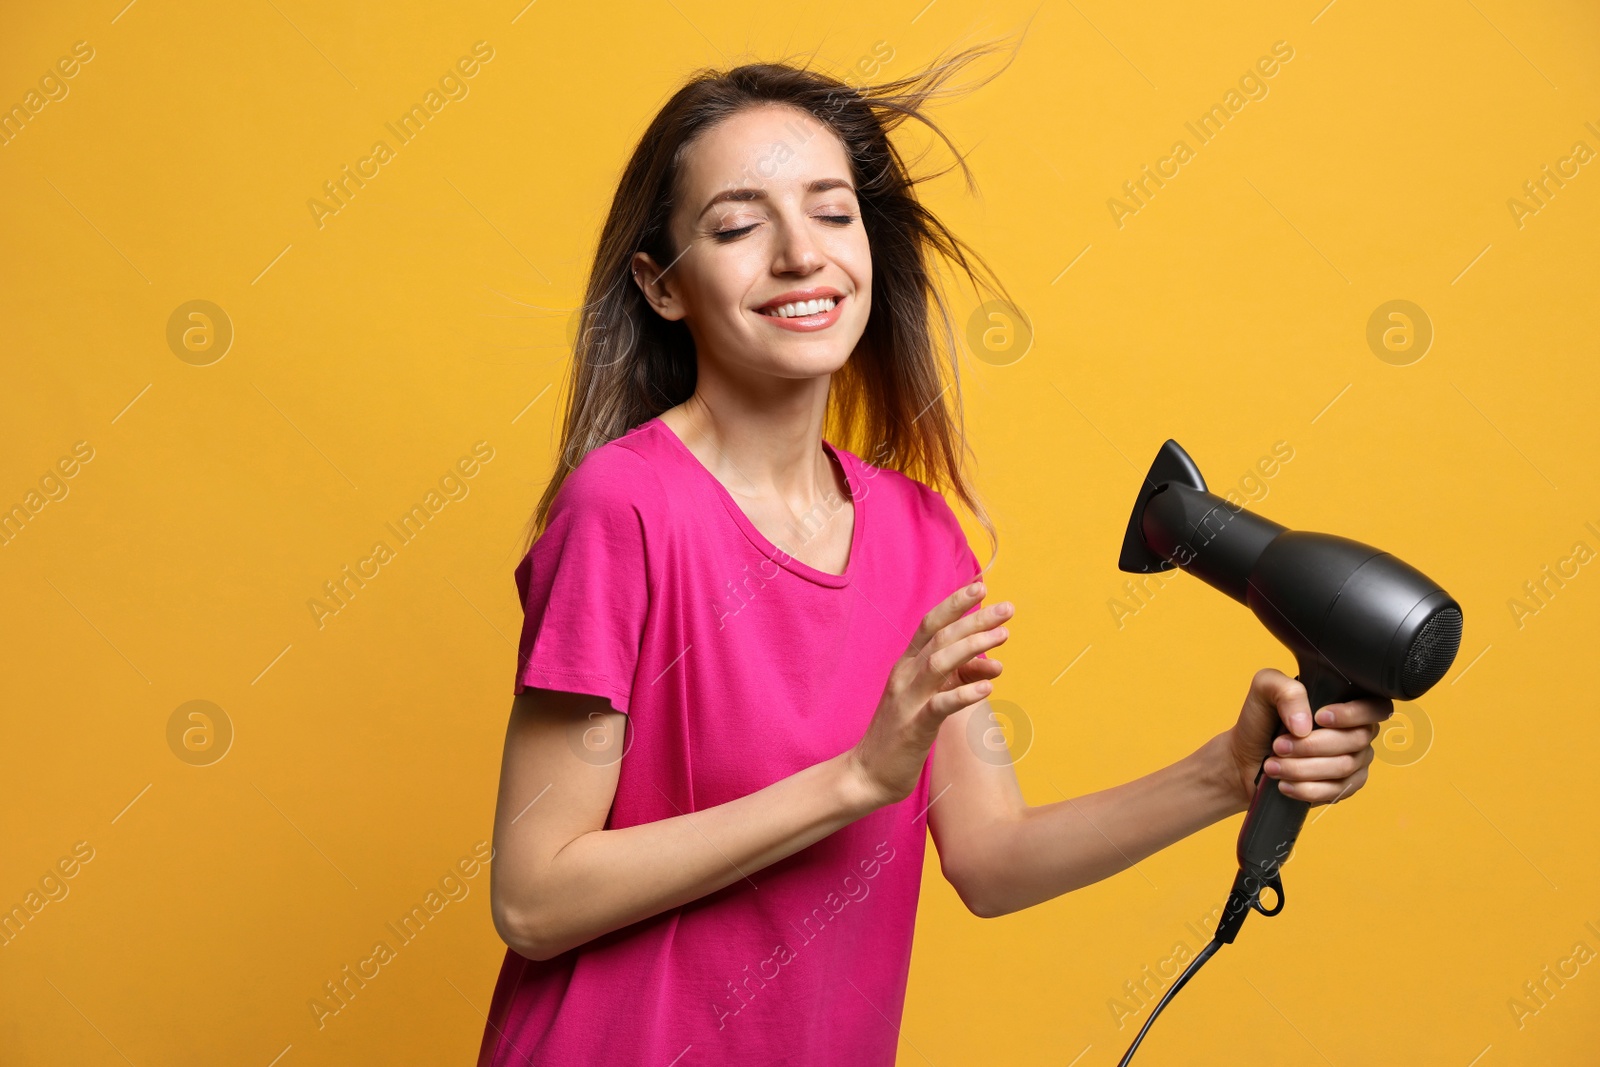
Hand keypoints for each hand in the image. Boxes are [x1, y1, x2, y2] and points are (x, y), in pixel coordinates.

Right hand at [847, 581, 1011, 807]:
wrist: (868, 773)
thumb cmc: (901, 732)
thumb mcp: (930, 698)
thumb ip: (959, 678)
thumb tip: (994, 665)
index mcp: (906, 664)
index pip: (931, 624)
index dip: (955, 604)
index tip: (981, 587)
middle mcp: (905, 675)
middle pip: (941, 638)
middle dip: (975, 619)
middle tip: (1007, 608)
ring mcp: (908, 700)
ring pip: (940, 663)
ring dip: (973, 647)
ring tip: (1003, 637)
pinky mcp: (914, 728)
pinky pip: (940, 706)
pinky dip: (964, 693)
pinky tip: (988, 687)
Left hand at [1222, 667, 1392, 810]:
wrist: (1245, 759)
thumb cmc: (1259, 721)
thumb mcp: (1264, 690)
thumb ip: (1286, 691)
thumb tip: (1306, 725)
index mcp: (1344, 702)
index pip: (1375, 707)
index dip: (1354, 714)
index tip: (1320, 717)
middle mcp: (1356, 731)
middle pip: (1355, 740)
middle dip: (1311, 745)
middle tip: (1278, 746)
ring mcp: (1354, 761)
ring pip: (1344, 767)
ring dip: (1302, 768)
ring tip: (1272, 765)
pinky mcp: (1344, 787)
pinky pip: (1336, 791)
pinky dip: (1306, 788)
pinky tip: (1284, 784)